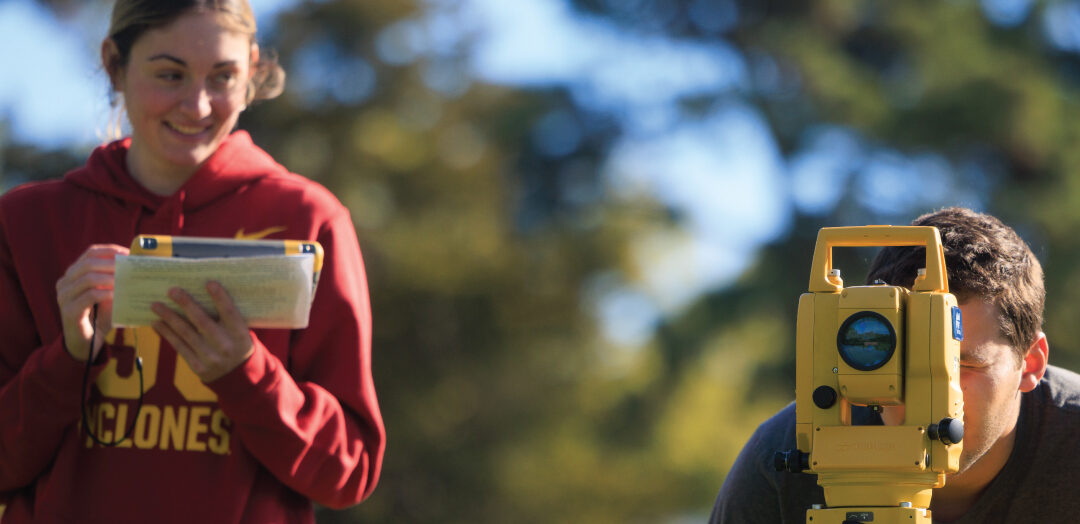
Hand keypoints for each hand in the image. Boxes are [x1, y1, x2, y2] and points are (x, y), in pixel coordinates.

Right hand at [55, 244, 129, 360]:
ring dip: (110, 277)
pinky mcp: (69, 311)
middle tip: (129, 266)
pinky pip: (89, 296)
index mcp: (73, 274)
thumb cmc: (101, 316)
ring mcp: (64, 297)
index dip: (110, 250)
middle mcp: (65, 282)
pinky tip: (117, 294)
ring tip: (126, 279)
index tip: (128, 254)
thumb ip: (116, 280)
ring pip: (88, 278)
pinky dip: (105, 293)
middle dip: (111, 263)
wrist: (88, 342)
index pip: (90, 253)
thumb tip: (138, 265)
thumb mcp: (109, 294)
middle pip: (88, 263)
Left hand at [151, 281, 253, 382]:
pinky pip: (179, 346)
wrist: (237, 376)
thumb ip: (227, 317)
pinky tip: (157, 323)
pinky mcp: (197, 366)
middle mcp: (225, 346)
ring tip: (156, 305)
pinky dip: (166, 334)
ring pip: (186, 333)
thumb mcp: (239, 331)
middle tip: (172, 291)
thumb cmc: (236, 344)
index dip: (220, 298)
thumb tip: (201, 294)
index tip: (209, 283)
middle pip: (202, 322)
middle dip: (186, 304)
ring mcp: (210, 357)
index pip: (229, 313)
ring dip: (169, 317)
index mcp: (240, 334)